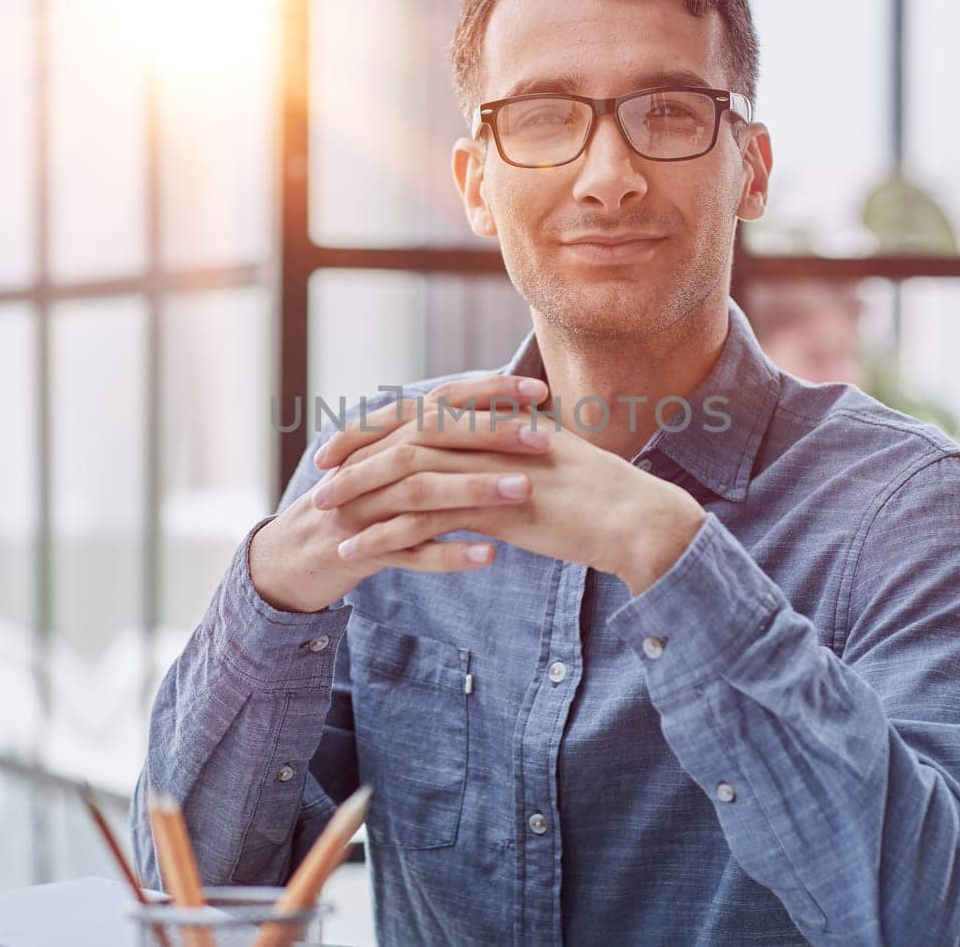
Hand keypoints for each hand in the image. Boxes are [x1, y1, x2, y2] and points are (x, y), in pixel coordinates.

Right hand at [247, 375, 549, 612]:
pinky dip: (450, 553)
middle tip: (543, 439)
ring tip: (525, 491)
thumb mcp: (399, 464)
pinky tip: (490, 556)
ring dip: (475, 489)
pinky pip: (410, 551)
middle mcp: (378, 461)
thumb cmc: (366, 502)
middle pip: (434, 436)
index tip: (540, 391)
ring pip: (424, 490)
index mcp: (393, 435)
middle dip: (490, 434)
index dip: (489, 392)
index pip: (444, 401)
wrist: (300, 552)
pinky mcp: (366, 548)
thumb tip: (508, 419)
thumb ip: (441, 442)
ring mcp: (370, 505)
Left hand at [312, 401, 707, 593]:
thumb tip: (483, 465)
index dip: (380, 421)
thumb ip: (514, 458)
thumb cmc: (604, 501)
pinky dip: (384, 534)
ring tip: (323, 515)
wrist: (640, 522)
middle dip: (356, 451)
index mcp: (503, 419)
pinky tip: (356, 550)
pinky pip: (425, 520)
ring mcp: (493, 471)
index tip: (345, 438)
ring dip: (359, 493)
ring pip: (407, 474)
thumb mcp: (551, 468)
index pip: (427, 408)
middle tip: (318, 472)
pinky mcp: (496, 511)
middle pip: (406, 434)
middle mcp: (492, 436)